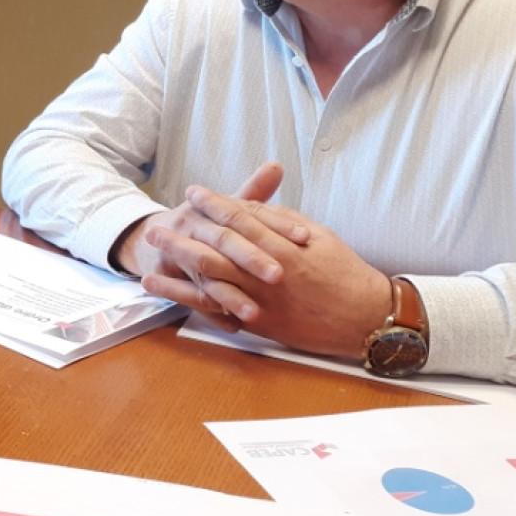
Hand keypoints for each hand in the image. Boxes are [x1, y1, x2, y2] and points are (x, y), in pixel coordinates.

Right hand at [118, 163, 307, 328]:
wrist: (152, 238)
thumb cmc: (200, 224)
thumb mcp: (225, 206)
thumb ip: (253, 191)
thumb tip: (277, 166)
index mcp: (209, 207)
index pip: (246, 212)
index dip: (275, 224)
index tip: (304, 236)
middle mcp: (193, 227)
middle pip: (223, 241)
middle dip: (250, 259)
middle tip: (279, 275)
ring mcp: (179, 255)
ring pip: (207, 276)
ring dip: (230, 296)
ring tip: (255, 312)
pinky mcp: (171, 279)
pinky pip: (193, 299)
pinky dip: (213, 315)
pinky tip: (234, 326)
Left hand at [169, 182, 393, 356]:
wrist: (365, 318)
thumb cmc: (344, 273)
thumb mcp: (320, 236)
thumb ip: (283, 222)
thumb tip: (253, 208)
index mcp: (285, 246)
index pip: (242, 219)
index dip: (215, 204)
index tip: (193, 192)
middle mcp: (269, 272)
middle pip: (218, 247)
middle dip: (184, 232)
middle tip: (157, 221)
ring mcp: (262, 299)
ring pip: (211, 276)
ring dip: (177, 261)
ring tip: (149, 250)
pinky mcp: (259, 322)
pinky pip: (217, 308)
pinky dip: (187, 297)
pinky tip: (164, 288)